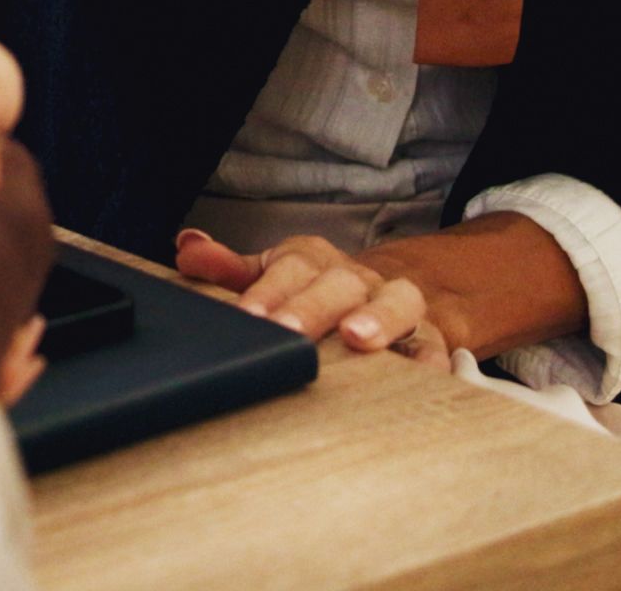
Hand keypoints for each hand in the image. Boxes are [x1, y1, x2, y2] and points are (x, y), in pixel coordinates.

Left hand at [174, 228, 454, 360]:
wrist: (378, 298)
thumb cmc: (312, 292)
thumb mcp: (270, 276)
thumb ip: (229, 267)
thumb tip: (187, 246)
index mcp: (314, 261)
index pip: (292, 267)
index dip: (269, 290)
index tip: (249, 315)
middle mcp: (357, 279)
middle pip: (339, 284)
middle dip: (313, 308)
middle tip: (287, 332)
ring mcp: (396, 306)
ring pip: (397, 302)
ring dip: (379, 319)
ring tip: (358, 339)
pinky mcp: (427, 338)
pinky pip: (433, 346)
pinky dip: (430, 360)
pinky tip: (421, 374)